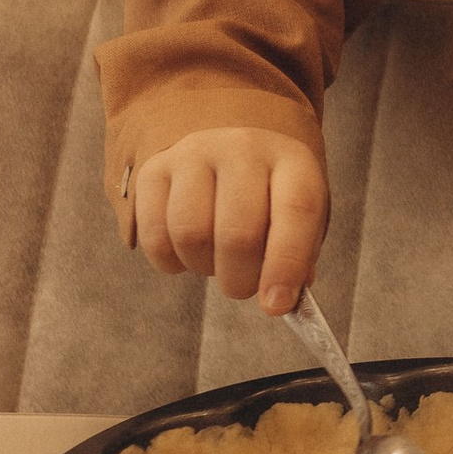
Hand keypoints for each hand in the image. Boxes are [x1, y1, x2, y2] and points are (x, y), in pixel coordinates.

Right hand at [125, 128, 329, 313]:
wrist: (227, 157)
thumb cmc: (268, 198)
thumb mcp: (298, 220)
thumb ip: (297, 259)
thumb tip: (279, 299)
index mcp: (292, 160)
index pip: (296, 212)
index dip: (286, 265)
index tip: (276, 305)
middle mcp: (244, 148)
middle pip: (238, 232)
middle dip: (240, 279)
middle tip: (243, 286)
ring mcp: (195, 153)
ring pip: (191, 234)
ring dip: (203, 268)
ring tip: (216, 262)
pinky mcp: (154, 170)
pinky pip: (154, 235)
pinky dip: (170, 261)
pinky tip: (186, 254)